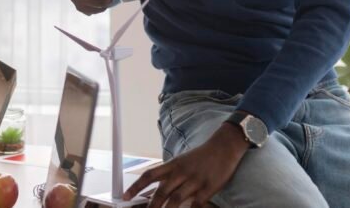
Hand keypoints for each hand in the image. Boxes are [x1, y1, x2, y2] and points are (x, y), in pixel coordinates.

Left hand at [124, 123, 249, 207]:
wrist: (224, 147)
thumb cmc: (200, 157)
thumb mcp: (181, 162)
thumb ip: (169, 176)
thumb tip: (153, 191)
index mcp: (172, 165)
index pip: (149, 175)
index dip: (135, 186)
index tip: (125, 197)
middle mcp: (181, 172)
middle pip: (161, 190)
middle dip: (151, 205)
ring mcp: (195, 180)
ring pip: (176, 198)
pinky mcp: (209, 187)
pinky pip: (198, 203)